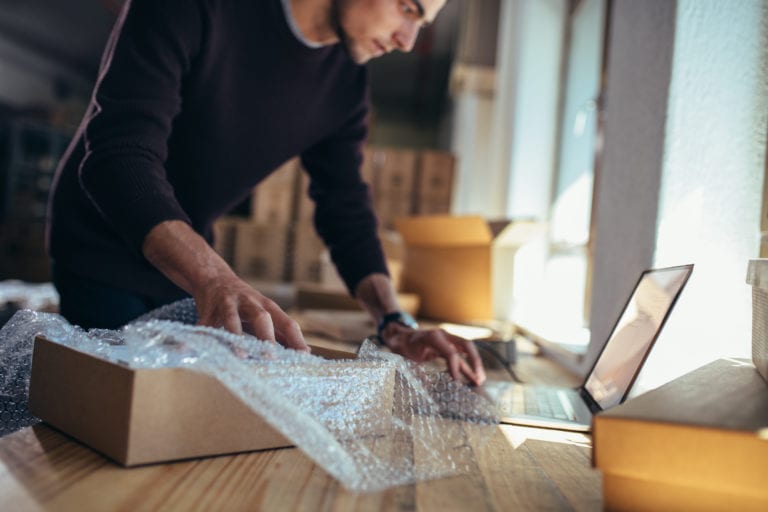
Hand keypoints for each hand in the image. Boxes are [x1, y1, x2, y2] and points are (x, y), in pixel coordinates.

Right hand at [194, 274, 308, 351]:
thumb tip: (305, 351)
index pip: (286, 322)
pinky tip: (188, 350)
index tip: (303, 357)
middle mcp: (249, 303)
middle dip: (267, 337)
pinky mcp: (208, 309)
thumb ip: (281, 331)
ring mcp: (228, 304)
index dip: (296, 338)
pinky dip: (198, 338)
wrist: (214, 277)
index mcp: (267, 306)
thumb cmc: (245, 303)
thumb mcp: (264, 313)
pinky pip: (203, 325)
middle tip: (271, 358)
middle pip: (262, 317)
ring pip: (232, 319)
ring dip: (237, 337)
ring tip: (241, 356)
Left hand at [381, 322, 485, 385]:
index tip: (457, 383)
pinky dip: (466, 366)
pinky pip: (460, 356)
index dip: (455, 368)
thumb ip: (418, 373)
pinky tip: (472, 377)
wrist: (400, 336)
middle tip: (479, 378)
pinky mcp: (447, 346)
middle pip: (466, 345)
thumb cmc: (402, 346)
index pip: (450, 353)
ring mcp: (447, 340)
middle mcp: (443, 336)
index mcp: (433, 337)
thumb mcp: (407, 359)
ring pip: (466, 351)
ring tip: (479, 381)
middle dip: (475, 361)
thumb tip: (428, 391)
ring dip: (474, 365)